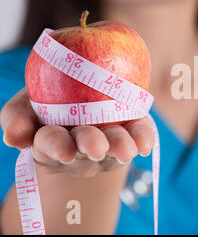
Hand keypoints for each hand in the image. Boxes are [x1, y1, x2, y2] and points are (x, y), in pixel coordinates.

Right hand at [0, 88, 154, 177]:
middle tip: (96, 147)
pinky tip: (145, 143)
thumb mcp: (27, 103)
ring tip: (126, 148)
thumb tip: (13, 137)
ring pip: (115, 148)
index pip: (49, 145)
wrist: (85, 86)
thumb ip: (17, 117)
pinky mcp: (132, 135)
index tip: (63, 150)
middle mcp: (81, 151)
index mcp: (50, 142)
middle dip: (91, 146)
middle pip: (85, 151)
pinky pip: (139, 138)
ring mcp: (108, 146)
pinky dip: (143, 139)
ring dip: (120, 147)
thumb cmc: (49, 98)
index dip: (56, 146)